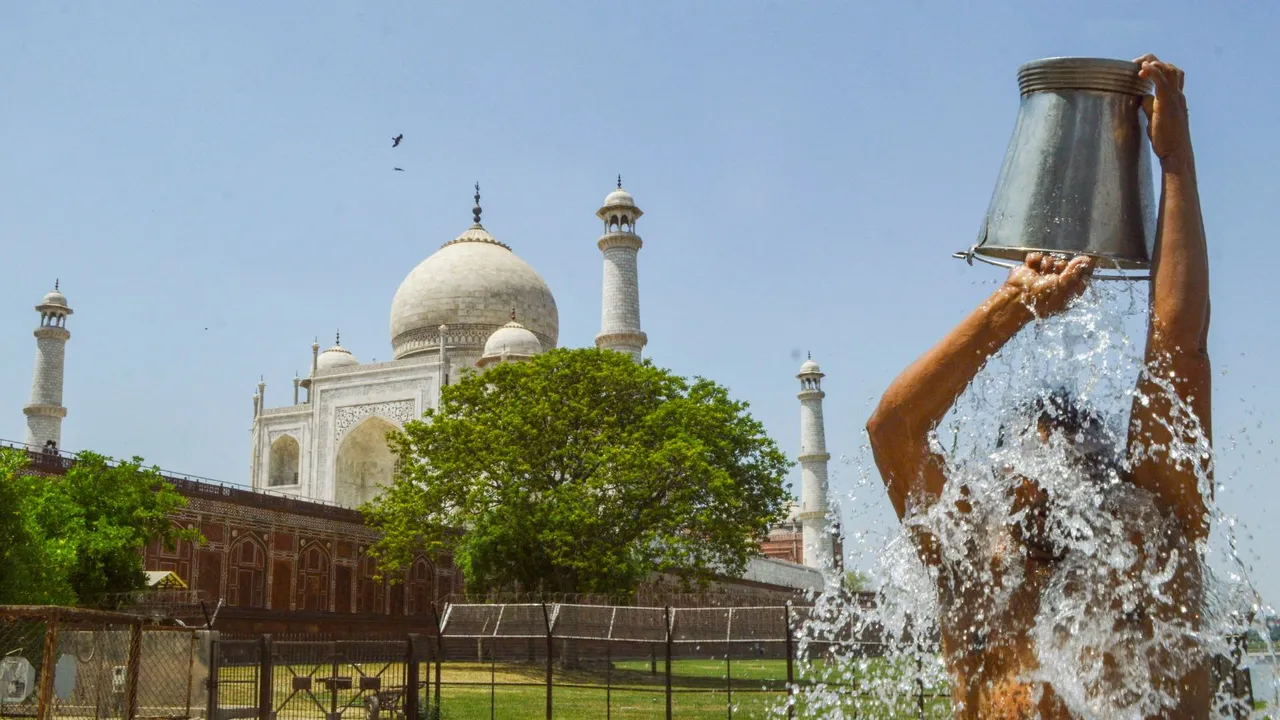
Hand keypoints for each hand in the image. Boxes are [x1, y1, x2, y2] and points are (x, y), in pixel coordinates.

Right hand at [1004, 252, 1094, 317]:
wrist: (1016, 299)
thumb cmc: (1040, 300)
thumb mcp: (1061, 287)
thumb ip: (1074, 272)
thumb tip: (1086, 259)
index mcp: (1069, 290)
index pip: (1082, 274)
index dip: (1082, 266)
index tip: (1086, 259)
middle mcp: (1058, 281)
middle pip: (1067, 263)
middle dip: (1060, 266)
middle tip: (1053, 275)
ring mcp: (1044, 273)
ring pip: (1052, 258)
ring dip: (1046, 265)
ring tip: (1039, 275)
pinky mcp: (1032, 267)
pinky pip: (1038, 256)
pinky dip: (1034, 260)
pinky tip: (1031, 267)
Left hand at [1134, 54, 1192, 171]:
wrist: (1177, 153)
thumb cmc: (1167, 140)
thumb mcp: (1156, 119)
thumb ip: (1150, 107)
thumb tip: (1141, 98)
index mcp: (1177, 99)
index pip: (1171, 75)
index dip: (1157, 67)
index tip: (1141, 69)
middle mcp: (1178, 96)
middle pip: (1171, 68)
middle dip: (1154, 61)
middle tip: (1137, 63)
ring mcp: (1175, 99)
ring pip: (1169, 71)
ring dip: (1153, 63)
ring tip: (1139, 64)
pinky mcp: (1167, 104)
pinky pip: (1162, 82)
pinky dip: (1153, 71)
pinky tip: (1144, 68)